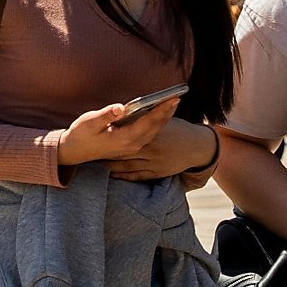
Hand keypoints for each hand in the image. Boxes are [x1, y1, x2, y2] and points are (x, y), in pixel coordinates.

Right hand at [56, 97, 179, 165]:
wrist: (74, 152)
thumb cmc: (81, 134)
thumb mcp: (90, 122)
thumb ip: (106, 115)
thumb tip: (121, 107)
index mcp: (124, 139)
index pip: (149, 122)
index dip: (162, 109)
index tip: (173, 98)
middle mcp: (132, 145)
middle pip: (155, 127)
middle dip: (167, 112)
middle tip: (177, 97)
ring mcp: (132, 147)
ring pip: (154, 131)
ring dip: (164, 118)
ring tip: (171, 103)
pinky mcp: (130, 146)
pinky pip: (149, 134)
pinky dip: (156, 123)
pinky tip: (159, 114)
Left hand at [103, 120, 218, 180]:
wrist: (198, 147)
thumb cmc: (179, 130)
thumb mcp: (164, 119)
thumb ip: (146, 118)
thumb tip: (126, 111)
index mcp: (150, 132)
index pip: (125, 133)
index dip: (110, 133)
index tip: (93, 133)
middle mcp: (150, 148)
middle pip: (121, 150)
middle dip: (105, 152)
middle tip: (88, 150)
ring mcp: (153, 162)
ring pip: (125, 165)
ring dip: (110, 164)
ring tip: (95, 161)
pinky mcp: (156, 173)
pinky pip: (134, 175)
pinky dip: (121, 175)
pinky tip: (110, 173)